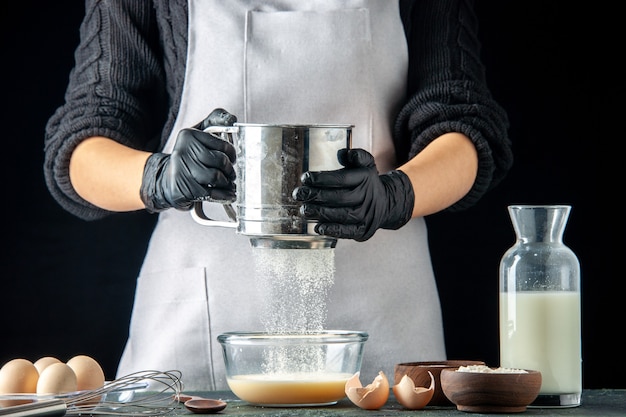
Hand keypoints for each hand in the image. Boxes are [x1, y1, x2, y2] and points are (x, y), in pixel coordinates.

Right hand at [140, 108, 236, 211]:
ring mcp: (182, 170)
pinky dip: (223, 196)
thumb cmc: (187, 158)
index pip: (222, 144)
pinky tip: (226, 194)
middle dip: (230, 170)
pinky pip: (211, 193)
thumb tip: (232, 119)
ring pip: (216, 177)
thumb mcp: (198, 135)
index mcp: (188, 135)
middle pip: (220, 161)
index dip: (232, 154)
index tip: (232, 158)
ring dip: (226, 183)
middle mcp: (183, 151)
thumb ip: (215, 121)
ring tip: (226, 183)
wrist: (166, 181)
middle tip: (231, 174)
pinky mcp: (184, 188)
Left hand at [292, 148, 414, 241]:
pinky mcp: (363, 230)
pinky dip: (332, 230)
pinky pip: (348, 231)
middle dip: (317, 196)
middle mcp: (367, 197)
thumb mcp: (366, 164)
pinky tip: (317, 228)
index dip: (322, 179)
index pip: (342, 179)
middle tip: (298, 194)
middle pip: (340, 197)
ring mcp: (366, 215)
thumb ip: (355, 156)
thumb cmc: (367, 182)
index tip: (305, 178)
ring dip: (321, 213)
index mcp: (365, 178)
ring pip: (342, 215)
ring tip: (304, 210)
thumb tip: (343, 153)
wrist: (386, 203)